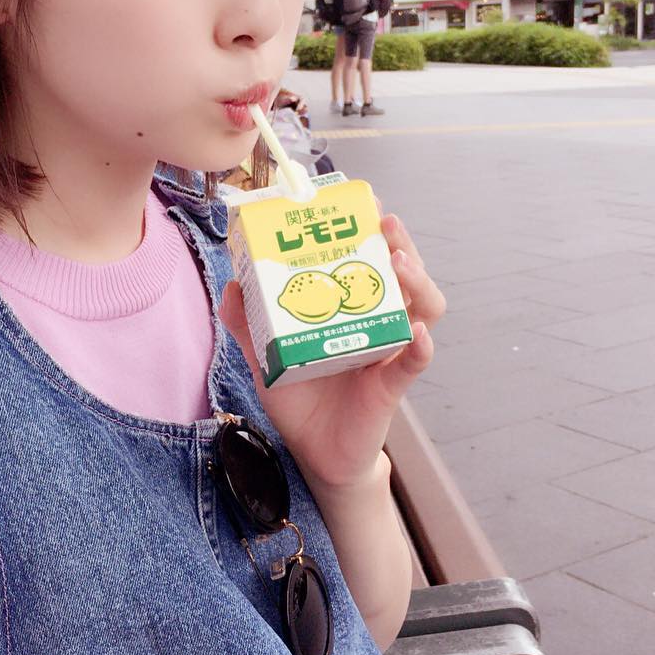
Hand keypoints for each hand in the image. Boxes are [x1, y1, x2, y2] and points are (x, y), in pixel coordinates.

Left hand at [219, 212, 444, 490]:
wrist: (311, 453)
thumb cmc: (297, 396)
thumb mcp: (265, 355)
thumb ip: (248, 323)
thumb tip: (231, 286)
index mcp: (350, 306)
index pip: (370, 258)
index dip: (373, 229)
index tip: (366, 201)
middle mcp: (376, 321)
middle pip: (406, 273)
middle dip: (402, 244)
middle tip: (388, 224)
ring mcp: (388, 350)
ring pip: (423, 308)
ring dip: (418, 283)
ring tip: (400, 265)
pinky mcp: (391, 385)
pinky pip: (414, 361)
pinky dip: (420, 346)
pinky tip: (415, 333)